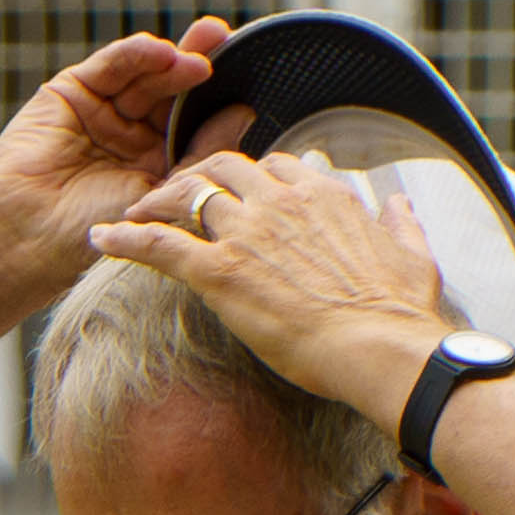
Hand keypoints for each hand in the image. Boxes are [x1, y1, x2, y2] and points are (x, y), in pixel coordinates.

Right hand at [0, 24, 237, 253]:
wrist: (29, 234)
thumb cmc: (95, 230)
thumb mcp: (163, 192)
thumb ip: (201, 153)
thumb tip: (245, 114)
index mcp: (156, 164)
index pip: (192, 121)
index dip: (216, 97)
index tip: (248, 77)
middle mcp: (131, 135)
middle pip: (171, 90)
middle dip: (197, 64)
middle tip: (226, 42)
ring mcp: (102, 111)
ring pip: (144, 75)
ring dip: (171, 59)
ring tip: (197, 56)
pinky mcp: (72, 92)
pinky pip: (110, 66)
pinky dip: (134, 55)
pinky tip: (158, 51)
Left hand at [82, 146, 457, 421]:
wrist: (381, 347)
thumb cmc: (398, 312)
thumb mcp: (412, 255)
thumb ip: (401, 223)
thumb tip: (400, 203)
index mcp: (323, 195)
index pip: (276, 166)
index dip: (252, 178)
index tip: (239, 194)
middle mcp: (280, 201)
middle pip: (223, 167)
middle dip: (195, 175)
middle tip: (175, 195)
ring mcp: (246, 233)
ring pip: (186, 194)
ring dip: (156, 201)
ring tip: (134, 213)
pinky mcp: (220, 272)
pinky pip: (159, 244)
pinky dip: (126, 238)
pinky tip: (102, 239)